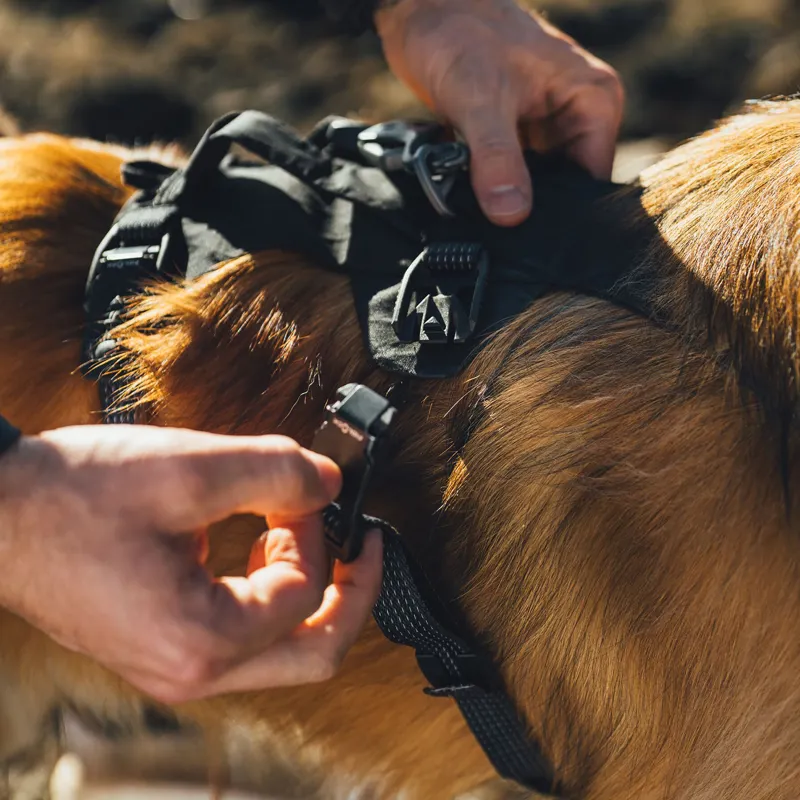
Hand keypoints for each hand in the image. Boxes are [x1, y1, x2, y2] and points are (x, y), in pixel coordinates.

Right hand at [0, 425, 382, 703]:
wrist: (0, 511)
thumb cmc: (73, 496)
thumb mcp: (191, 469)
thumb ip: (279, 472)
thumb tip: (331, 481)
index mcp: (201, 641)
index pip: (304, 594)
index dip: (320, 533)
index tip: (308, 490)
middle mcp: (191, 670)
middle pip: (314, 652)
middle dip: (349, 591)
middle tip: (361, 544)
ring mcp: (176, 664)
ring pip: (281, 648)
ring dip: (305, 588)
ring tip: (295, 531)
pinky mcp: (165, 643)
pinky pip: (244, 632)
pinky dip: (267, 590)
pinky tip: (259, 546)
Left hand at [376, 0, 623, 225]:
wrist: (419, 12)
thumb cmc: (459, 34)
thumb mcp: (481, 100)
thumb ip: (498, 158)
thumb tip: (511, 215)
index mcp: (592, 100)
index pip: (592, 178)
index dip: (563, 212)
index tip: (530, 239)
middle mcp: (576, 115)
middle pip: (564, 187)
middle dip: (531, 209)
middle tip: (498, 229)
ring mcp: (544, 128)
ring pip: (532, 185)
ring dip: (505, 200)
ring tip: (480, 212)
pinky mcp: (513, 136)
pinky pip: (508, 177)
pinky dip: (489, 189)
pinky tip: (470, 201)